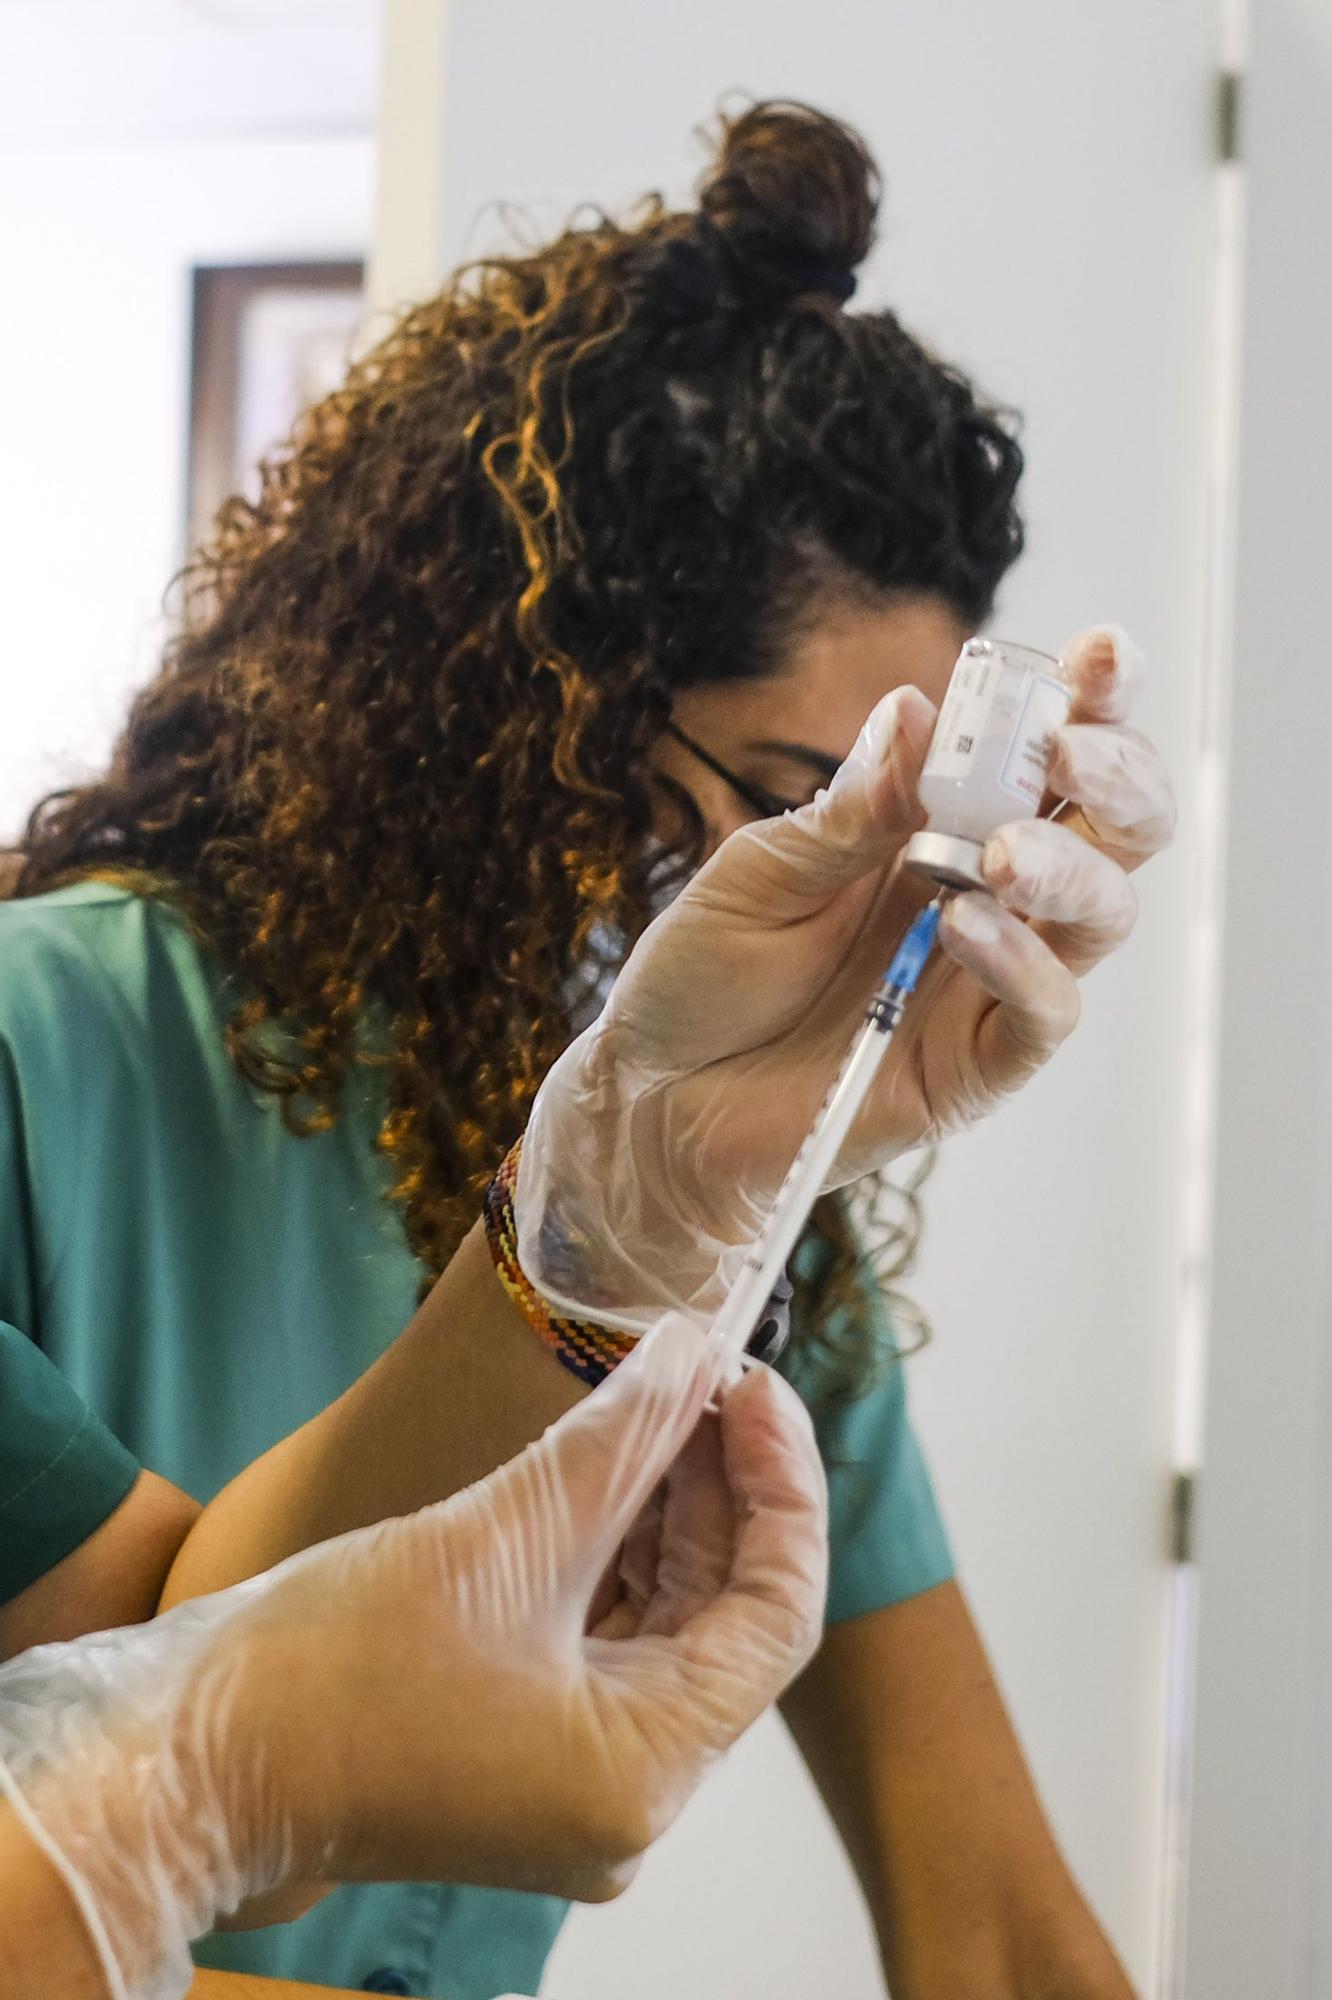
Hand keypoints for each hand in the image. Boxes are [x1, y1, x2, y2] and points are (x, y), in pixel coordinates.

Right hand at [0, 1317, 825, 1999]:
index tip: (755, 1383)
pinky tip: (610, 1463)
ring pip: (664, 1623)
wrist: (195, 1756)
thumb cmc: (335, 1669)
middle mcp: (628, 1796)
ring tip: (662, 1399)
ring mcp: (574, 1780)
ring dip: (667, 1509)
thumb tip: (692, 1351)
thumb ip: (617, 1438)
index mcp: (644, 1772)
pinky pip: (605, 1641)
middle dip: (721, 1485)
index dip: (782, 1484)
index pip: (775, 1614)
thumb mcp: (501, 1533)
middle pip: (723, 1617)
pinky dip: (614, 1550)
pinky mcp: (524, 1749)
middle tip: (704, 1374)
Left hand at [517, 626, 1173, 1330]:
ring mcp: (990, 981)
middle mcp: (986, 895)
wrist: (654, 1100)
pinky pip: (1043, 1012)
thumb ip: (845, 810)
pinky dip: (1023, 963)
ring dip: (1070, 867)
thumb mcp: (756, 871)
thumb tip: (917, 712)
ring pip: (1102, 914)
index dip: (1093, 701)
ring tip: (1000, 852)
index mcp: (939, 826)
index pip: (1046, 753)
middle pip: (1115, 827)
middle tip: (1067, 754)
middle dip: (1116, 774)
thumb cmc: (701, 977)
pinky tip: (965, 926)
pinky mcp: (976, 1065)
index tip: (1098, 655)